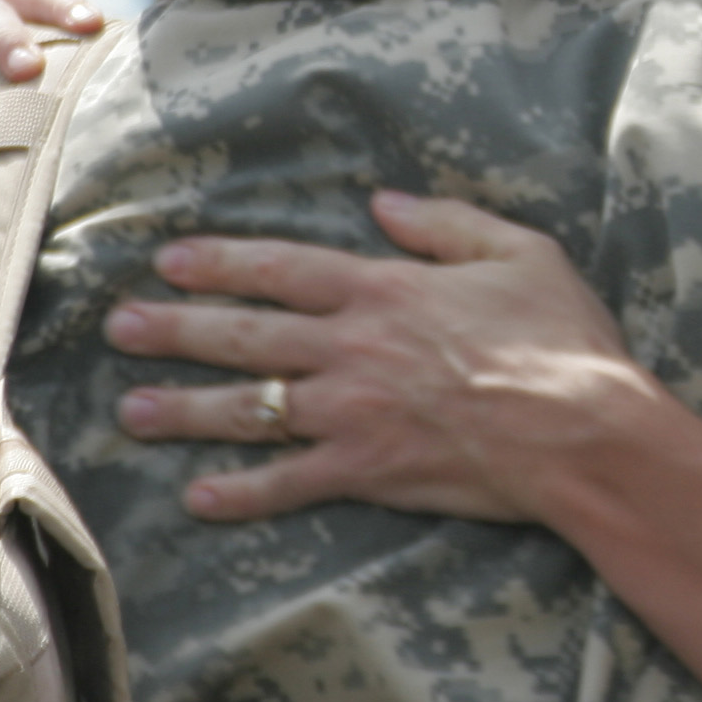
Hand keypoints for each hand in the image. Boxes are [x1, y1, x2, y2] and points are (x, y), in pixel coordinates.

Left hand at [108, 191, 667, 525]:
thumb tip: (385, 202)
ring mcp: (353, 412)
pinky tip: (199, 500)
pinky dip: (243, 493)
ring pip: (250, 408)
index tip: (171, 259)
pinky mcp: (367, 471)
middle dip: (176, 330)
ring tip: (131, 412)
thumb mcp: (521, 252)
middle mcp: (353, 347)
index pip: (284, 268)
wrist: (582, 431)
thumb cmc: (563, 339)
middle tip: (120, 327)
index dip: (223, 262)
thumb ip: (447, 223)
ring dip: (185, 410)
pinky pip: (289, 483)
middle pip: (246, 334)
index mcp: (387, 289)